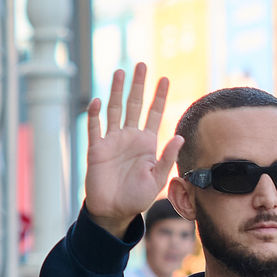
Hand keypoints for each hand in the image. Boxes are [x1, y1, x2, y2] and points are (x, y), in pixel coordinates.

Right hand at [85, 63, 183, 237]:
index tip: (165, 78)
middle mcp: (130, 138)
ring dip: (116, 91)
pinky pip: (95, 128)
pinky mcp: (96, 149)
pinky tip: (99, 101)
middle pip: (134, 105)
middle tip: (141, 64)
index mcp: (147, 143)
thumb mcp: (157, 179)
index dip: (159, 97)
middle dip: (138, 85)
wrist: (114, 211)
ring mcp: (112, 141)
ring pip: (114, 110)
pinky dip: (95, 115)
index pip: (154, 114)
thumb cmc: (137, 197)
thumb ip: (167, 158)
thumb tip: (180, 137)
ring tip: (120, 72)